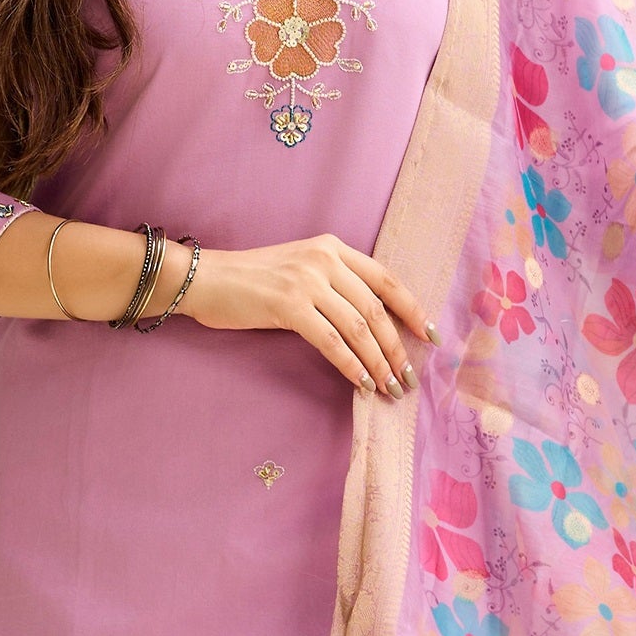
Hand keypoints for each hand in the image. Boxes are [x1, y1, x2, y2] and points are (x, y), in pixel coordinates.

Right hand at [186, 233, 434, 395]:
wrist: (205, 279)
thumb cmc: (250, 281)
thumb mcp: (300, 268)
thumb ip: (334, 283)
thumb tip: (373, 324)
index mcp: (332, 248)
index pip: (386, 279)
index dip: (413, 310)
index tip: (430, 336)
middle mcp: (325, 259)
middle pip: (377, 309)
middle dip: (398, 348)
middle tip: (408, 378)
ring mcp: (307, 281)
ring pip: (359, 329)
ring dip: (379, 363)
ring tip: (390, 387)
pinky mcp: (289, 306)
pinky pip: (332, 342)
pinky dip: (351, 367)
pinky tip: (362, 384)